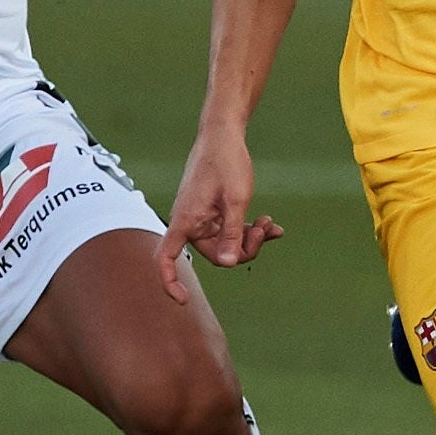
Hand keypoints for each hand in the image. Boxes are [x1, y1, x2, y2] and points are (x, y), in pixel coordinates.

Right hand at [154, 130, 285, 300]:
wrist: (224, 134)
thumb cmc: (226, 161)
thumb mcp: (237, 200)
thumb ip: (233, 233)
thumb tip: (228, 263)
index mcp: (185, 220)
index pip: (166, 258)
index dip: (170, 281)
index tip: (182, 300)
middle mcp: (189, 222)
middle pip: (216, 254)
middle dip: (242, 248)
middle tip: (264, 230)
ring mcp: (201, 218)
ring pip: (226, 243)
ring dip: (250, 238)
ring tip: (269, 223)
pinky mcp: (213, 212)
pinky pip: (229, 230)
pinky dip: (248, 229)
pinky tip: (269, 223)